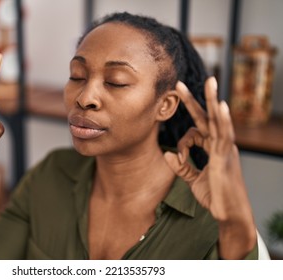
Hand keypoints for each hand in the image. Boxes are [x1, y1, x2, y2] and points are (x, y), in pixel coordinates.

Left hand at [164, 77, 255, 258]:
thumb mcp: (193, 180)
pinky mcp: (226, 156)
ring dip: (213, 99)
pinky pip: (225, 135)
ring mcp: (225, 148)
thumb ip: (182, 167)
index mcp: (213, 148)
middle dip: (196, 99)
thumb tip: (168, 154)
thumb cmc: (214, 196)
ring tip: (210, 81)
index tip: (178, 159)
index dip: (181, 143)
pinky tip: (220, 106)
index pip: (195, 131)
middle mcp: (220, 144)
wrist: (228, 214)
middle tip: (181, 84)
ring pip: (218, 119)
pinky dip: (223, 120)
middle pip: (207, 117)